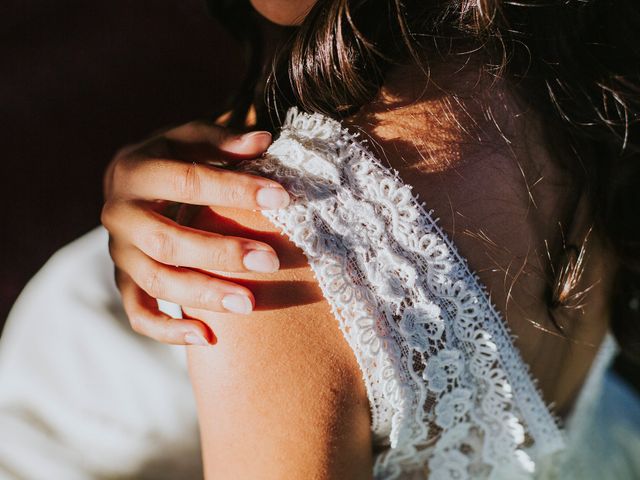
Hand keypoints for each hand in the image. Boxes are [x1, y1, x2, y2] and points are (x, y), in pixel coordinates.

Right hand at [101, 120, 289, 345]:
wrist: (129, 182)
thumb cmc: (170, 157)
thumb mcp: (189, 139)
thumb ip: (222, 141)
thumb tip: (264, 140)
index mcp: (134, 171)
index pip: (187, 182)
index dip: (235, 190)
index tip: (281, 197)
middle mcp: (119, 214)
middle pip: (167, 242)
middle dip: (221, 253)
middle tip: (270, 261)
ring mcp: (118, 252)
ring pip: (156, 281)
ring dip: (202, 295)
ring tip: (249, 304)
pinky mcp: (123, 280)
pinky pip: (139, 313)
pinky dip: (168, 331)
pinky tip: (208, 337)